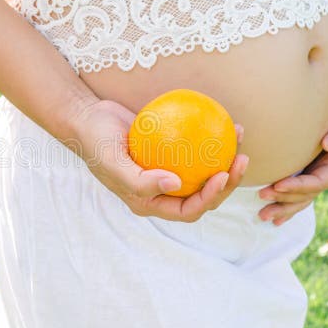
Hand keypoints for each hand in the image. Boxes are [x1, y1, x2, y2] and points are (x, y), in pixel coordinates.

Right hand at [66, 98, 249, 222]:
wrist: (87, 118)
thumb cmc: (96, 142)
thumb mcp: (112, 163)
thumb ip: (140, 181)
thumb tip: (175, 185)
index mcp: (150, 201)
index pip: (188, 210)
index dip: (209, 199)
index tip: (221, 175)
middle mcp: (162, 190)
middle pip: (203, 194)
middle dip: (227, 182)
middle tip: (240, 159)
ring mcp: (167, 170)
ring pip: (204, 171)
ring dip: (226, 159)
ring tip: (239, 139)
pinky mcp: (170, 150)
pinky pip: (196, 147)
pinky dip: (211, 137)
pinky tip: (225, 121)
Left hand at [257, 64, 327, 225]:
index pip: (321, 180)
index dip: (300, 186)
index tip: (279, 185)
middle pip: (308, 193)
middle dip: (286, 199)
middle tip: (261, 196)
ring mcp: (320, 171)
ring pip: (302, 197)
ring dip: (283, 207)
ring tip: (262, 216)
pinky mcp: (309, 168)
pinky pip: (298, 191)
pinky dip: (286, 204)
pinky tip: (273, 218)